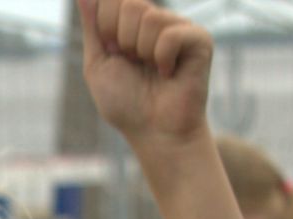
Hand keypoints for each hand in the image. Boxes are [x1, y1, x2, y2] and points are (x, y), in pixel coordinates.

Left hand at [77, 0, 212, 146]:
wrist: (153, 132)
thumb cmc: (126, 103)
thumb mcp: (98, 64)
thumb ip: (93, 27)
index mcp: (133, 24)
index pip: (113, 0)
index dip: (106, 29)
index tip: (115, 54)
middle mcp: (158, 21)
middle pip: (130, 4)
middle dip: (121, 40)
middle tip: (134, 63)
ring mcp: (180, 28)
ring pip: (149, 17)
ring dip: (141, 52)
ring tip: (153, 71)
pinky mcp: (200, 40)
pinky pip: (171, 34)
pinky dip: (162, 59)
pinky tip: (170, 73)